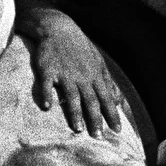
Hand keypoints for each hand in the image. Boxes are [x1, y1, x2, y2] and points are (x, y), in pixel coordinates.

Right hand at [21, 13, 127, 137]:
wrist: (59, 28)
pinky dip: (47, 95)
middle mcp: (82, 76)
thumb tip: (118, 100)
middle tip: (98, 136)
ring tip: (77, 128)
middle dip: (95, 119)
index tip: (117, 130)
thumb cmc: (80, 48)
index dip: (112, 114)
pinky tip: (47, 106)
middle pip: (90, 100)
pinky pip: (47, 84)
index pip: (106, 98)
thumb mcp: (98, 62)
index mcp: (95, 75)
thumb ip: (108, 81)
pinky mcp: (48, 69)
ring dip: (75, 113)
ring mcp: (65, 73)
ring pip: (71, 95)